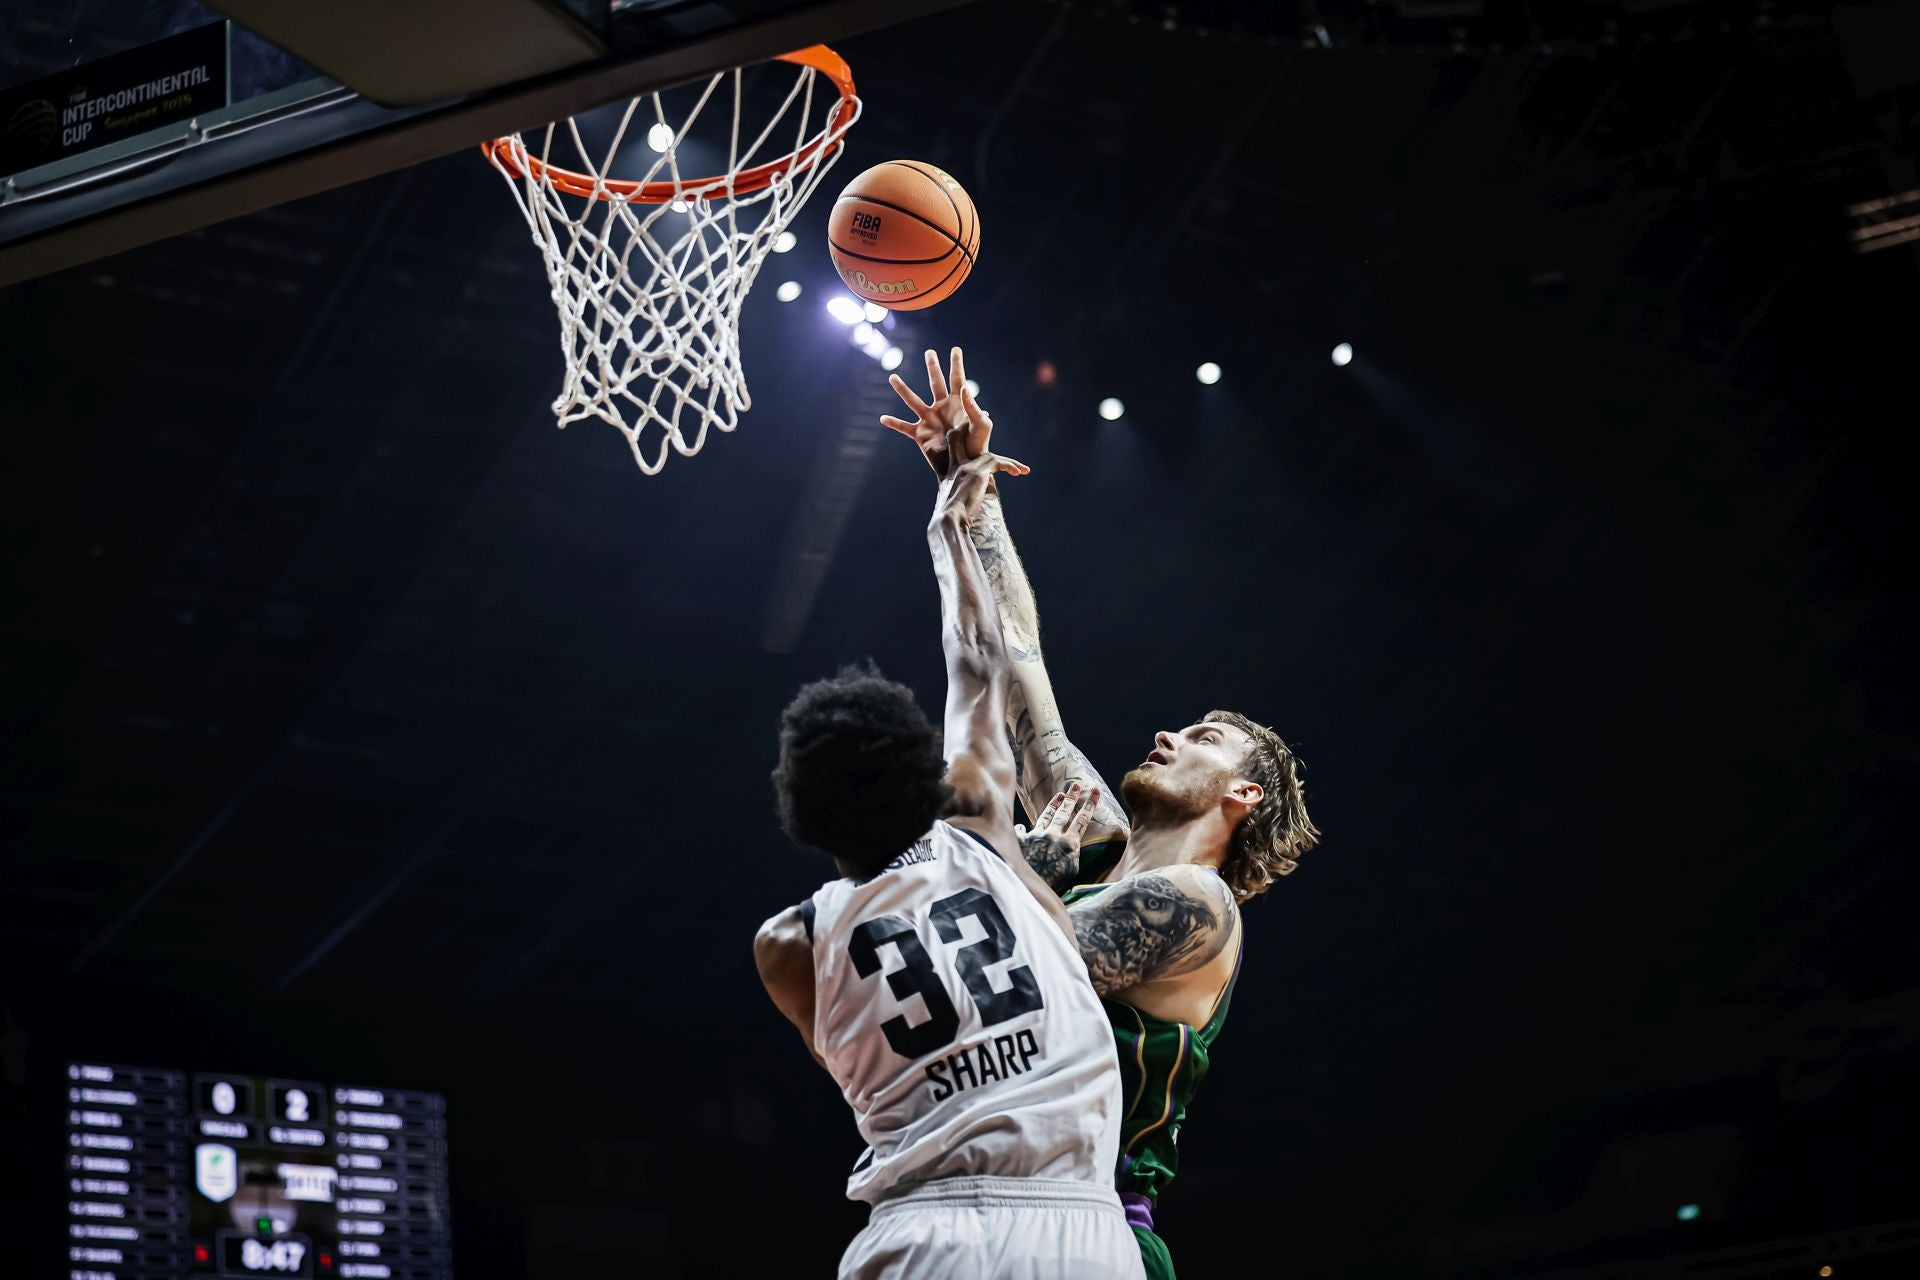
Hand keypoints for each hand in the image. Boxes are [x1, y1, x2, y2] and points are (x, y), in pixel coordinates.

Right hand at [883, 346, 993, 476]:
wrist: (965, 468)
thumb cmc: (978, 448)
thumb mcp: (981, 426)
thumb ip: (973, 407)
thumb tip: (963, 388)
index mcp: (958, 404)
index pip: (957, 379)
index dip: (956, 364)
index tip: (955, 349)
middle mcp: (942, 408)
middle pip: (935, 382)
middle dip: (932, 367)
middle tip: (929, 352)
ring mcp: (930, 420)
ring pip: (912, 400)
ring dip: (902, 389)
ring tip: (892, 377)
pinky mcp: (921, 435)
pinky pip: (904, 427)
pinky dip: (893, 423)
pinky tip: (883, 418)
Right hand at [935, 427, 1027, 527]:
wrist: (948, 521)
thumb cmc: (948, 520)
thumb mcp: (951, 508)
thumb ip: (957, 504)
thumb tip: (963, 516)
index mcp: (947, 475)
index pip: (951, 450)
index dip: (957, 438)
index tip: (963, 432)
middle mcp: (955, 467)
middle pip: (960, 438)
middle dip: (970, 426)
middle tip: (985, 413)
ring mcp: (966, 467)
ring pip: (990, 456)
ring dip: (1007, 463)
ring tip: (1023, 470)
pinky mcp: (978, 471)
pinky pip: (999, 463)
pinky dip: (1011, 467)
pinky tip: (1021, 474)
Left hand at [1014, 784, 1101, 885]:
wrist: (1029, 886)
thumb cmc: (1055, 883)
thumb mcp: (1072, 871)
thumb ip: (1073, 855)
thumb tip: (1072, 847)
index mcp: (1069, 843)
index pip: (1082, 820)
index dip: (1090, 804)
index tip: (1095, 791)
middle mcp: (1053, 835)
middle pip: (1064, 812)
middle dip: (1071, 798)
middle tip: (1076, 785)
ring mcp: (1036, 836)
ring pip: (1046, 816)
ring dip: (1053, 805)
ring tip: (1059, 795)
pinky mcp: (1021, 841)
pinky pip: (1020, 832)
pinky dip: (1020, 829)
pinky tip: (1019, 826)